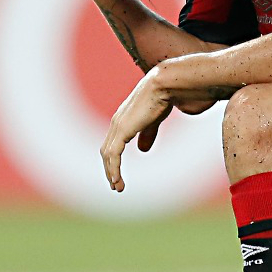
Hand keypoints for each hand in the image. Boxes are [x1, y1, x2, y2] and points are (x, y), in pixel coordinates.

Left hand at [100, 70, 173, 191]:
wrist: (165, 85)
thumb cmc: (163, 97)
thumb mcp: (154, 120)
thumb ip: (147, 134)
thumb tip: (142, 150)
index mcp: (124, 119)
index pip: (113, 143)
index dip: (114, 160)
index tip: (118, 175)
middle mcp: (117, 122)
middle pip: (107, 150)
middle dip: (110, 169)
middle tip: (115, 185)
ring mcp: (118, 126)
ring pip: (108, 154)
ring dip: (111, 172)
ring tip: (117, 187)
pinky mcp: (123, 130)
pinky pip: (114, 154)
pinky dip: (114, 169)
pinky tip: (117, 180)